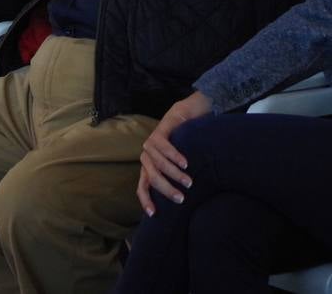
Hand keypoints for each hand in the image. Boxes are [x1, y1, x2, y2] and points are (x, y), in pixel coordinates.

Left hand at [136, 91, 213, 215]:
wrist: (182, 118)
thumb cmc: (182, 147)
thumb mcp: (176, 168)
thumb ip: (174, 181)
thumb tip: (184, 204)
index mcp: (148, 169)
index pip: (142, 188)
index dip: (146, 201)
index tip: (154, 214)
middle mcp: (146, 158)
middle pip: (153, 178)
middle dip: (167, 190)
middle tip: (181, 198)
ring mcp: (150, 145)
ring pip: (159, 164)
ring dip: (175, 174)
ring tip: (189, 182)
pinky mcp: (158, 133)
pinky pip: (164, 147)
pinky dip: (174, 157)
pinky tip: (185, 163)